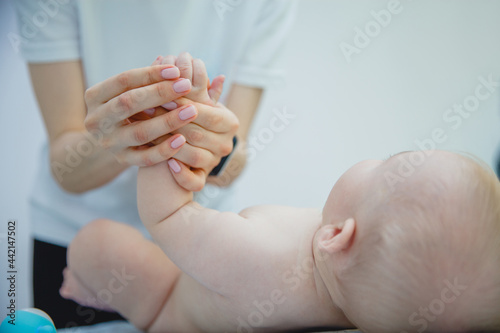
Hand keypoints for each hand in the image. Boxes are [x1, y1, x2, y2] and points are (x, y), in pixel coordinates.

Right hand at [84, 65, 195, 165]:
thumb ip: (147, 80)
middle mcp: (96, 120)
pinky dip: (164, 149)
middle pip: (128, 103)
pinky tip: (182, 140)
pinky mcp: (123, 161)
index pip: (123, 81)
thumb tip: (169, 60)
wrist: (113, 141)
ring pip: (140, 132)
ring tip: (192, 111)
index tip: (176, 70)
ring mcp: (109, 143)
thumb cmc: (128, 109)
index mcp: (94, 97)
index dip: (150, 74)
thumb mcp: (130, 92)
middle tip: (186, 85)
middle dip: (160, 93)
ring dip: (168, 121)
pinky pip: (145, 158)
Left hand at [142, 53, 237, 190]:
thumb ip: (193, 85)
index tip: (157, 94)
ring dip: (169, 146)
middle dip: (168, 122)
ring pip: (194, 157)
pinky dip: (182, 175)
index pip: (203, 112)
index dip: (179, 103)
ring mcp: (215, 163)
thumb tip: (182, 60)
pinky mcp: (203, 181)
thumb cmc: (192, 118)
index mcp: (229, 122)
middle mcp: (226, 144)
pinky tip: (168, 164)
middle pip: (196, 134)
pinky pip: (196, 182)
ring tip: (147, 133)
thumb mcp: (196, 100)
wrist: (193, 151)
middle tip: (145, 112)